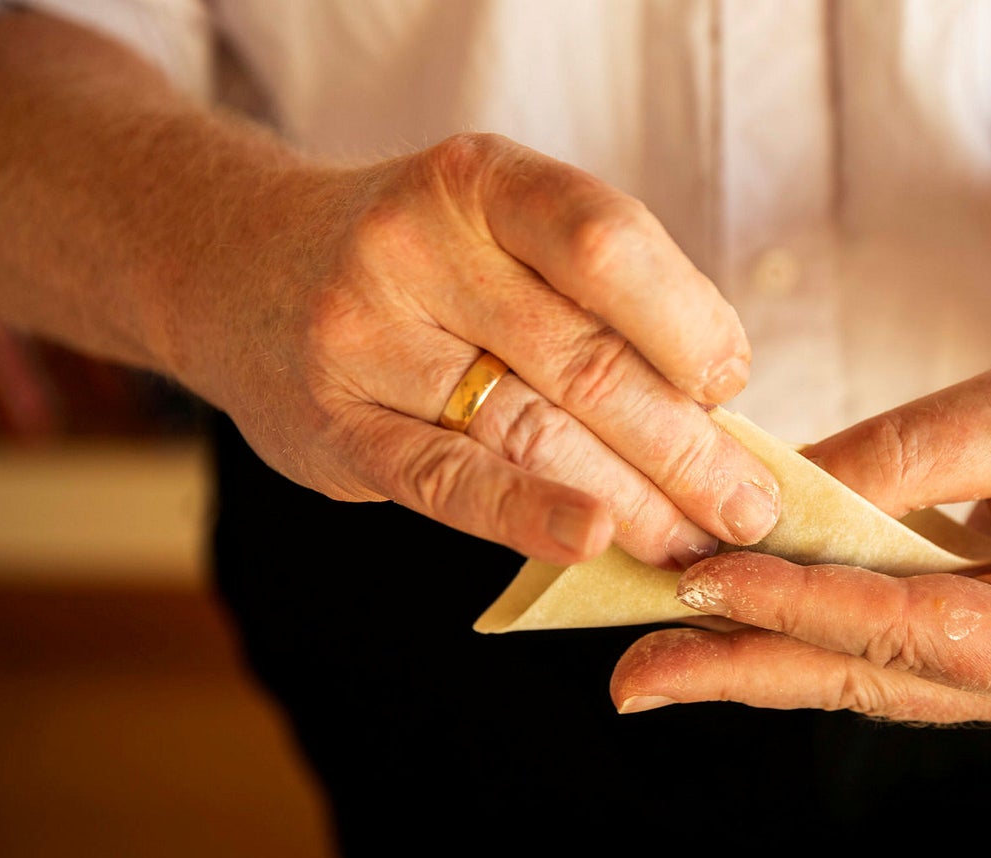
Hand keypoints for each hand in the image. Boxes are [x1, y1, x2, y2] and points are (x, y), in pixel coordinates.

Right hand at [0, 14, 779, 565]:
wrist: (239, 267)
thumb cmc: (418, 261)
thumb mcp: (496, 233)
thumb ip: (591, 300)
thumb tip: (718, 413)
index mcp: (479, 183)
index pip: (607, 245)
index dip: (688, 323)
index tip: (733, 386)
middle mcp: (416, 248)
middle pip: (582, 360)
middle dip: (685, 446)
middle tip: (751, 506)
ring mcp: (367, 338)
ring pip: (530, 430)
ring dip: (633, 499)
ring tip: (697, 540)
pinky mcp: (337, 426)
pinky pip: (449, 480)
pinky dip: (529, 514)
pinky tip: (594, 542)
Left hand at [611, 244, 990, 728]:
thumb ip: (909, 458)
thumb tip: (777, 494)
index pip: (901, 632)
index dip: (790, 604)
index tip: (691, 581)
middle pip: (866, 677)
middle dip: (744, 669)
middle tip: (630, 677)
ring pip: (868, 671)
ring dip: (765, 652)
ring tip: (658, 652)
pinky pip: (890, 646)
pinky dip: (814, 625)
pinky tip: (742, 615)